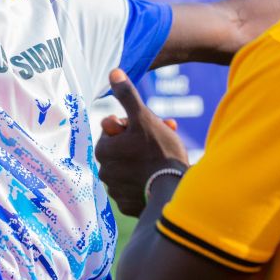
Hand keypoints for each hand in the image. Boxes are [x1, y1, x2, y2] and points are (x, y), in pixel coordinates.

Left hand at [95, 70, 188, 217]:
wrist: (175, 192)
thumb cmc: (159, 152)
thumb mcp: (143, 118)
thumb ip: (127, 96)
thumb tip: (113, 71)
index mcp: (103, 150)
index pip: (114, 130)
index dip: (133, 125)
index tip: (150, 127)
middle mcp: (105, 172)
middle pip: (123, 149)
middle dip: (139, 142)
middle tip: (161, 140)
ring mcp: (116, 192)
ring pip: (130, 167)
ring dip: (143, 160)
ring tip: (163, 160)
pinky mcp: (129, 207)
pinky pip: (136, 188)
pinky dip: (146, 182)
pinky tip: (160, 178)